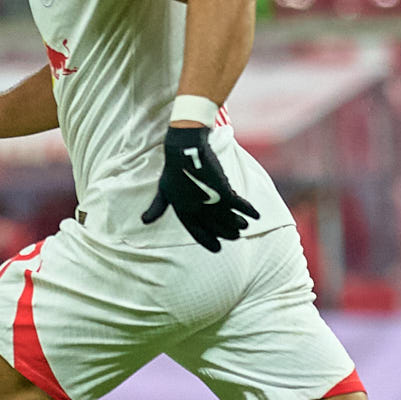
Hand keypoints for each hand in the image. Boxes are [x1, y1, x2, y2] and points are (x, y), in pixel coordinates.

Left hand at [141, 126, 259, 252]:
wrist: (185, 150)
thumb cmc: (173, 169)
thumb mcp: (163, 191)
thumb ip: (157, 208)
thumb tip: (144, 221)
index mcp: (182, 212)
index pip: (196, 232)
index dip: (207, 241)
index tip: (217, 249)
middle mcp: (197, 210)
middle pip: (216, 227)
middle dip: (226, 233)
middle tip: (235, 237)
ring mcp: (210, 201)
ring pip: (228, 218)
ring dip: (237, 223)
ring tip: (243, 226)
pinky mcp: (223, 191)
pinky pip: (239, 205)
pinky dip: (248, 210)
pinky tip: (256, 215)